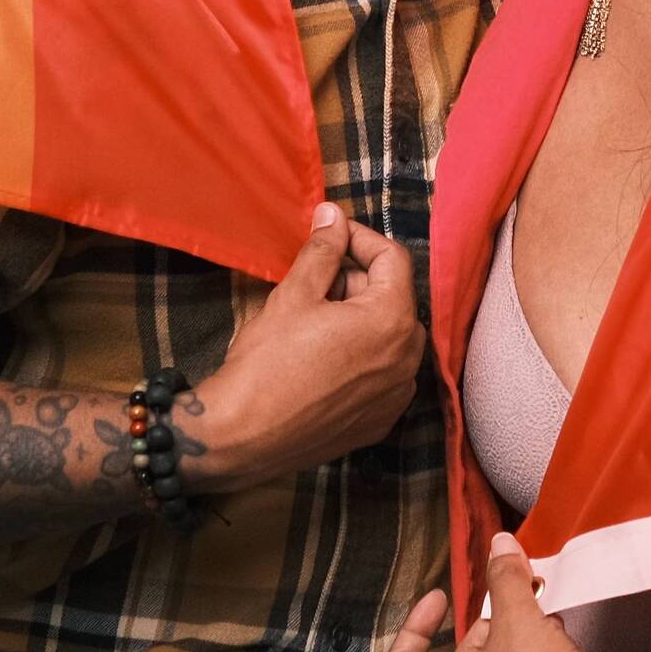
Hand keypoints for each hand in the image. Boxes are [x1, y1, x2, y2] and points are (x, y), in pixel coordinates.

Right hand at [192, 203, 425, 489]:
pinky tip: (322, 358)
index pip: (394, 259)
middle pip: (393, 299)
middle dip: (357, 282)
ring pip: (388, 338)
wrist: (243, 435)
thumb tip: (333, 216)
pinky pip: (381, 375)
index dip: (360, 238)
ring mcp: (396, 396)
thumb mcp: (295, 294)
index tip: (330, 234)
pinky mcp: (379, 422)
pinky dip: (361, 358)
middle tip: (314, 282)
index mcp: (393, 320)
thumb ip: (323, 250)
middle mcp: (408, 359)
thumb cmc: (267, 363)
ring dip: (360, 320)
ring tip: (314, 321)